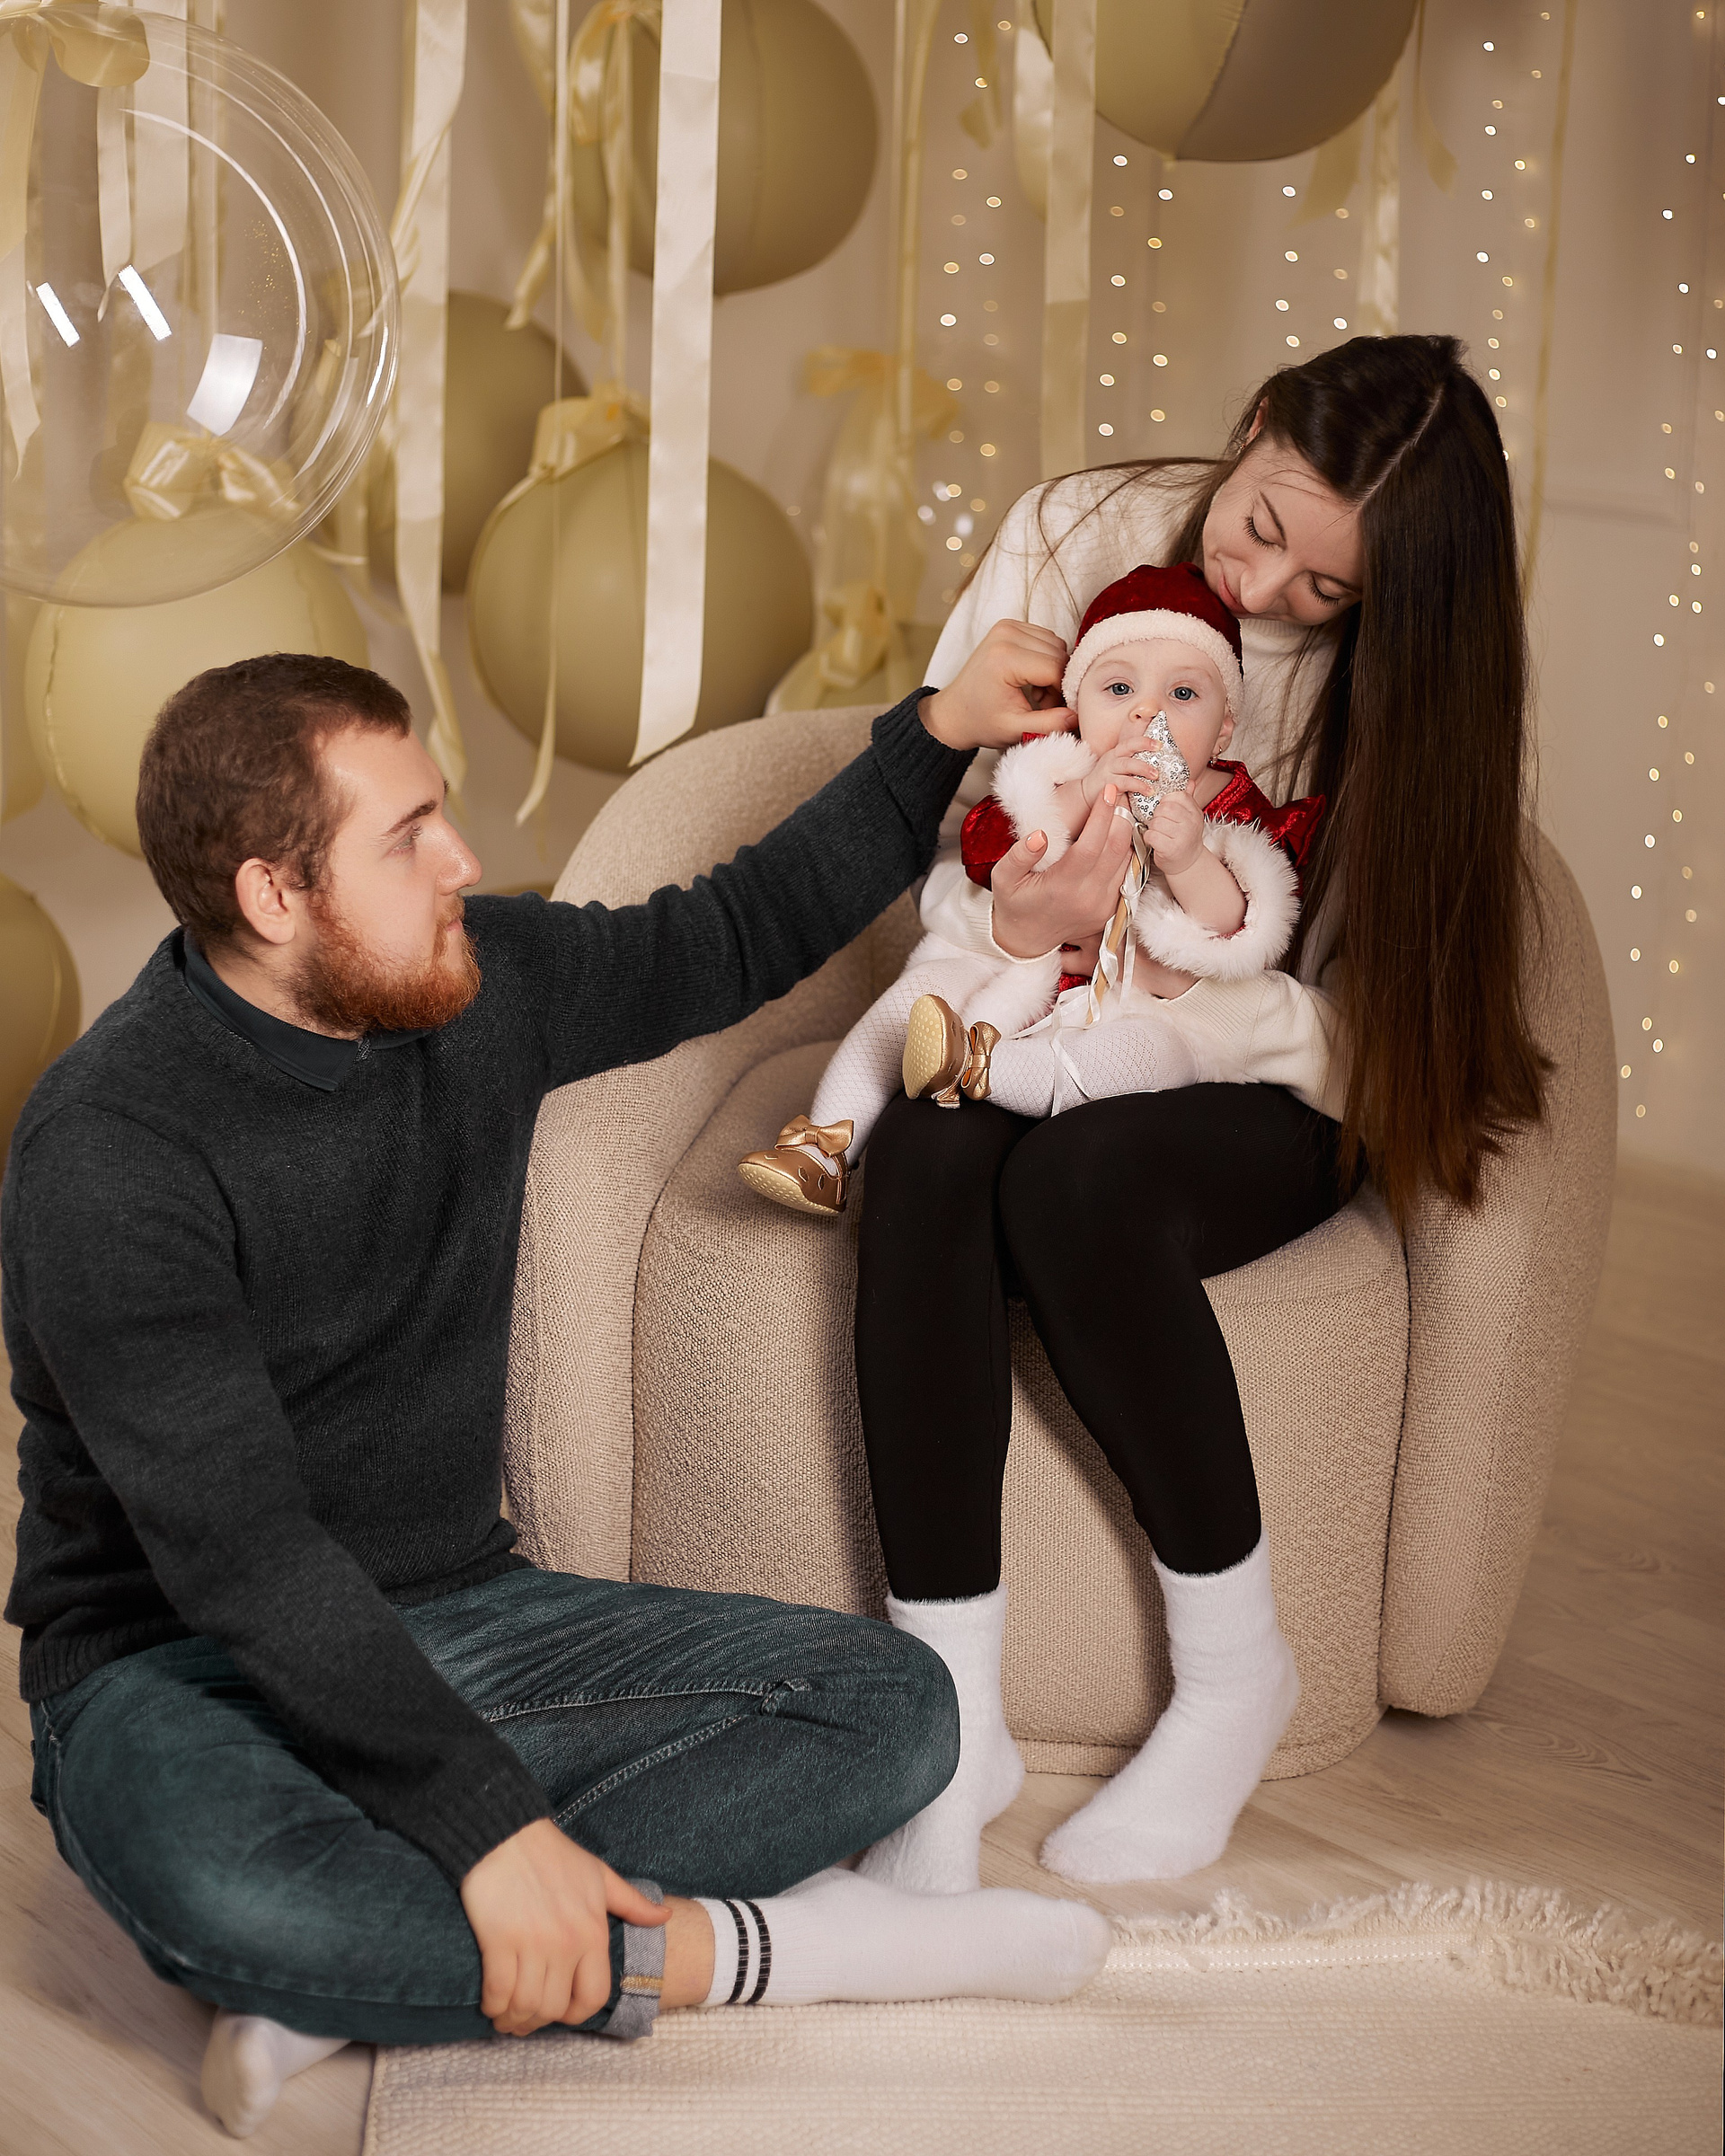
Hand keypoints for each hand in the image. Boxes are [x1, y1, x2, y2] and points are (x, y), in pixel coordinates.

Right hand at [460, 1817, 667, 2036]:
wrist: (507, 1833)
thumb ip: (632, 1903)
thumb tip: (666, 1916)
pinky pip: (497, 1991)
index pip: (593, 1996)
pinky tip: (490, 2001)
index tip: (560, 2010)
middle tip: (523, 2018)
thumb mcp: (600, 1875)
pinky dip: (492, 2005)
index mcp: (593, 1932)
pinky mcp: (498, 1941)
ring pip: (525, 2006)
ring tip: (504, 2015)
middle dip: (537, 2022)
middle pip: (553, 2009)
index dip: (575, 2014)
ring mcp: (532, 1944)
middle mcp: (566, 1943)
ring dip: (512, 2019)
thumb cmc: (554, 1855)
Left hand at [919, 620, 1076, 751]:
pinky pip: (1046, 639)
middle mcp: (1006, 634)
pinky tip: (1032, 679)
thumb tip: (1078, 716)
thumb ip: (1049, 724)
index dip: (1062, 693)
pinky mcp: (1010, 625)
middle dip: (1058, 682)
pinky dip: (1046, 660)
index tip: (1052, 711)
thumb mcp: (1016, 730)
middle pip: (1059, 654)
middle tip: (1042, 705)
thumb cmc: (982, 721)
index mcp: (1005, 657)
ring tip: (1036, 693)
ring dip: (1054, 671)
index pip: (1056, 668)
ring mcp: (1007, 626)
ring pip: (1056, 645)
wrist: (955, 711)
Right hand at [990, 785, 1136, 958]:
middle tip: (1119, 792)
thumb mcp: (1003, 878)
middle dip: (1122, 815)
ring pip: (1128, 860)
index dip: (1102, 815)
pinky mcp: (1112, 909)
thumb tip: (1040, 835)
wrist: (1028, 939)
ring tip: (1121, 807)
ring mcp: (1104, 905)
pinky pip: (1128, 873)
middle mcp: (1089, 898)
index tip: (1107, 790)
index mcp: (1062, 887)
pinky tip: (1120, 832)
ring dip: (1128, 831)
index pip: (1091, 845)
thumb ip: (1019, 856)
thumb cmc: (1014, 903)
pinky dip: (1127, 850)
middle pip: (1117, 849)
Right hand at [1081, 713, 1160, 807]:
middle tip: (1160, 758)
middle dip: (1145, 751)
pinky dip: (1137, 786)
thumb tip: (1160, 761)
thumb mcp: (1119, 766)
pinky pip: (1123, 783)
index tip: (1159, 744)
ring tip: (1156, 776)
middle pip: (1128, 750)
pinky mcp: (1106, 785)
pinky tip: (1148, 791)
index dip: (1144, 741)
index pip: (1130, 742)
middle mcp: (1111, 759)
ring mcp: (1107, 771)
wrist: (1086, 793)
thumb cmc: (1109, 779)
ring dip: (1143, 769)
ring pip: (1126, 765)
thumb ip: (1134, 762)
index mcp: (1116, 753)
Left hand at [1142, 784, 1205, 876]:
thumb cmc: (1184, 838)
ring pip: (1156, 822)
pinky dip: (1149, 838)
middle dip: (1157, 816)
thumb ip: (1188, 799)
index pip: (1176, 796)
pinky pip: (1151, 835)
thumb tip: (1189, 781)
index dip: (1166, 802)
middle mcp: (1191, 823)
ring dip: (1152, 828)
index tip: (1166, 811)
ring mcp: (1182, 837)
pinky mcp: (1171, 849)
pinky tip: (1155, 841)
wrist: (1188, 863)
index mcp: (1195, 812)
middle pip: (1164, 809)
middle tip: (1160, 824)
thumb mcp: (1189, 817)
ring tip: (1159, 833)